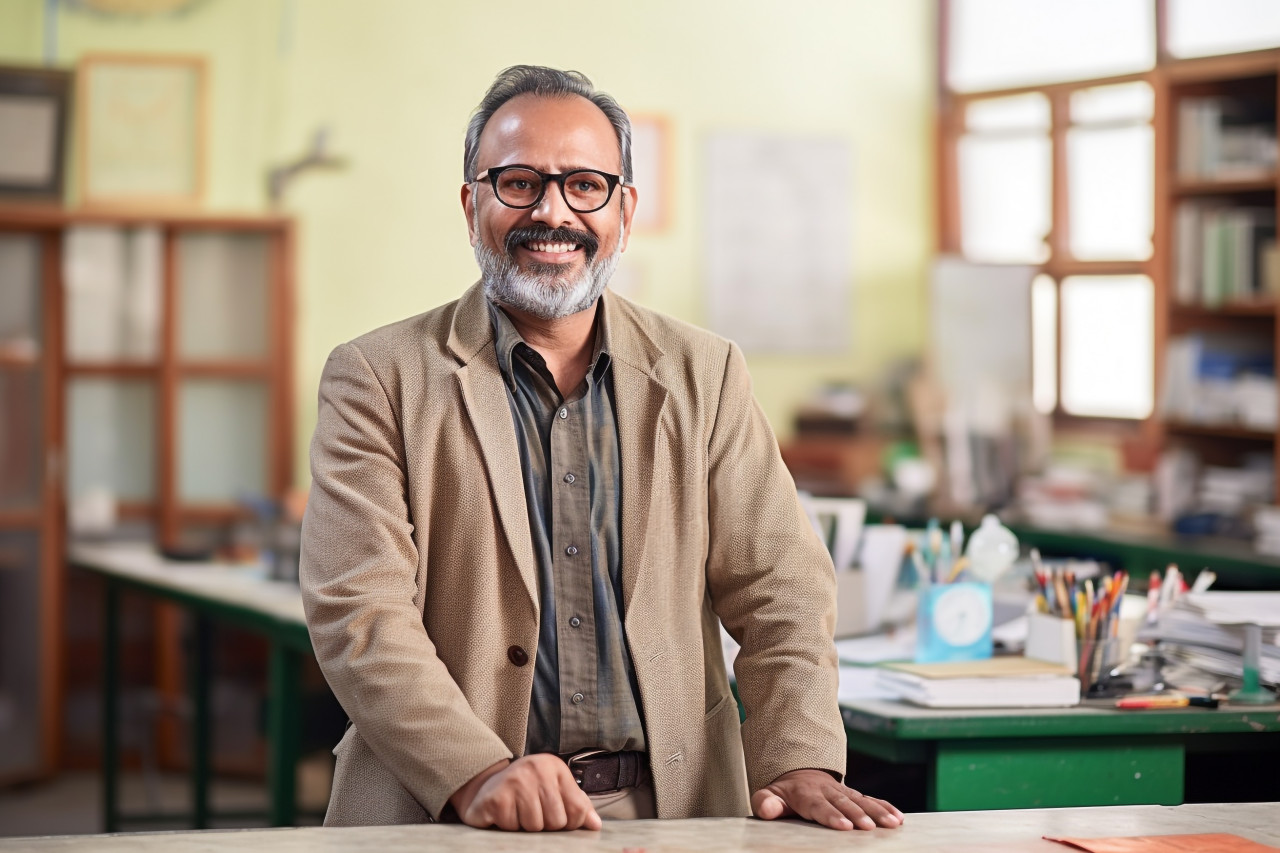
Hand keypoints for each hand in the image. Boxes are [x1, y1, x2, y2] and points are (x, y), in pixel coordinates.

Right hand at [448, 754, 602, 831]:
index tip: (555, 815)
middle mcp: (535, 769)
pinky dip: (508, 827)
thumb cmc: (525, 791)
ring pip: (535, 827)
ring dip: (525, 827)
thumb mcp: (555, 791)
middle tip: (531, 811)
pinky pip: (513, 828)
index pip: (577, 810)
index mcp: (554, 767)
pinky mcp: (496, 798)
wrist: (485, 787)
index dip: (568, 822)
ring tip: (517, 811)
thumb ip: (577, 806)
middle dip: (545, 825)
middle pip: (556, 821)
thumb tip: (595, 825)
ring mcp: (514, 782)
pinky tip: (503, 813)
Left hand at [751, 768, 903, 830]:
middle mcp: (827, 790)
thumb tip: (766, 808)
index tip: (844, 826)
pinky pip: (871, 800)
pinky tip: (899, 818)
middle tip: (869, 827)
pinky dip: (885, 807)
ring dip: (878, 812)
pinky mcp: (853, 795)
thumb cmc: (784, 792)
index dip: (831, 815)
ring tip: (893, 823)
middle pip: (844, 803)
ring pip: (862, 801)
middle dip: (858, 815)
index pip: (818, 806)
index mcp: (806, 793)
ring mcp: (842, 792)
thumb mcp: (769, 794)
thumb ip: (766, 802)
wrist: (798, 772)